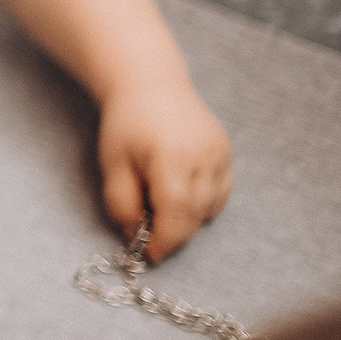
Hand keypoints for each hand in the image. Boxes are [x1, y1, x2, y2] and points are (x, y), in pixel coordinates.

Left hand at [98, 81, 232, 259]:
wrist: (152, 85)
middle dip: (172, 231)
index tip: (151, 255)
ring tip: (157, 197)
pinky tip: (179, 190)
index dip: (165, 239)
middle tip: (147, 229)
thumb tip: (134, 234)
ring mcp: (221, 154)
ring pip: (210, 207)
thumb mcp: (112, 163)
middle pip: (195, 214)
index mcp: (172, 156)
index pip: (177, 211)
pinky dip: (201, 203)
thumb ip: (121, 201)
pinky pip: (220, 193)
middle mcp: (204, 156)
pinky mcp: (227, 153)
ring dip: (187, 217)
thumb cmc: (126, 124)